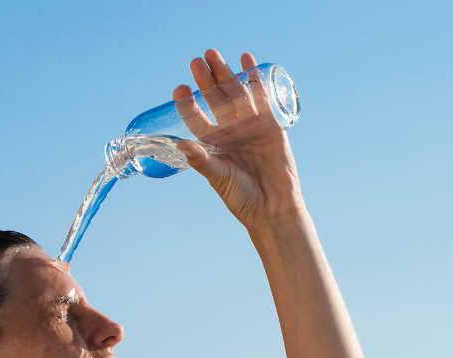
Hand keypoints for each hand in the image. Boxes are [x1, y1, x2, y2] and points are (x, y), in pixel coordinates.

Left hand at [173, 49, 305, 227]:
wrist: (273, 207)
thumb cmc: (241, 197)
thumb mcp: (218, 177)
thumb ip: (201, 160)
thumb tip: (181, 145)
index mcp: (212, 144)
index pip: (196, 118)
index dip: (187, 104)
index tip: (179, 90)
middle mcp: (228, 132)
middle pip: (215, 100)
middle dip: (205, 80)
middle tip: (196, 61)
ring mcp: (249, 125)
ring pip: (235, 94)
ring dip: (226, 74)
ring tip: (214, 55)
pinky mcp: (270, 124)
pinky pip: (261, 97)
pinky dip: (254, 78)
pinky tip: (247, 59)